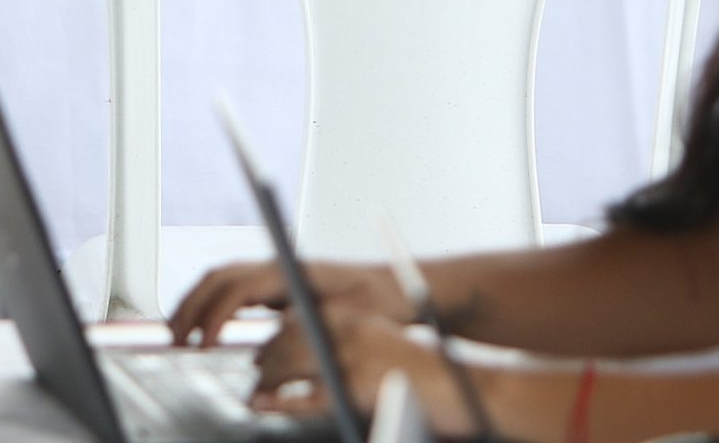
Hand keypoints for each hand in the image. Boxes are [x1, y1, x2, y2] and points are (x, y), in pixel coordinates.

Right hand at [169, 257, 410, 345]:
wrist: (393, 287)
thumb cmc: (376, 302)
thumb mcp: (344, 317)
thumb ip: (308, 325)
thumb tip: (274, 338)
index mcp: (289, 272)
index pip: (236, 289)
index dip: (213, 316)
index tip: (202, 344)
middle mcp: (277, 267)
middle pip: (217, 278)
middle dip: (190, 306)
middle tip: (174, 339)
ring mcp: (274, 272)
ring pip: (220, 278)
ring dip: (195, 302)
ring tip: (178, 332)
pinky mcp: (276, 284)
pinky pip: (232, 287)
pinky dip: (210, 303)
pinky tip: (204, 326)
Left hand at [251, 310, 503, 438]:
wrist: (462, 388)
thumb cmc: (420, 374)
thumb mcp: (377, 346)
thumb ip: (345, 344)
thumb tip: (300, 348)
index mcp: (354, 315)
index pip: (297, 317)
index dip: (275, 337)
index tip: (262, 353)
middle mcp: (348, 328)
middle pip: (287, 339)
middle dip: (265, 359)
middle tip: (256, 377)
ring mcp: (351, 356)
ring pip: (289, 362)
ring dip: (266, 378)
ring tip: (257, 394)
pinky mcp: (356, 386)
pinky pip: (306, 395)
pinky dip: (279, 401)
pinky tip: (264, 403)